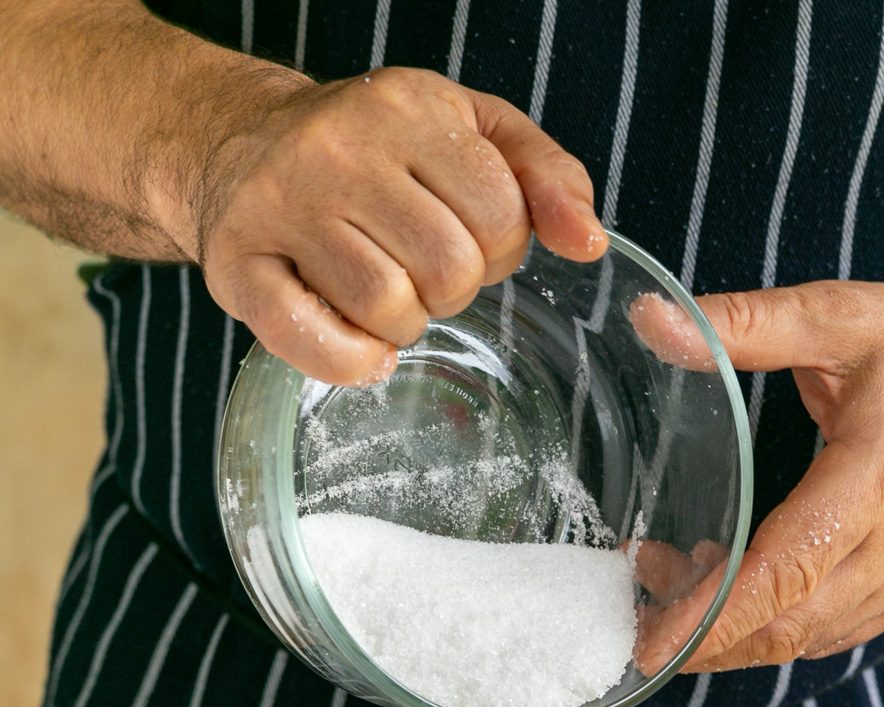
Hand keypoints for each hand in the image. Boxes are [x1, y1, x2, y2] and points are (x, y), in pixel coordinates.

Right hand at [179, 67, 605, 384]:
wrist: (236, 141)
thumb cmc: (370, 150)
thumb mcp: (467, 130)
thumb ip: (543, 176)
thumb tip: (589, 243)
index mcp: (407, 110)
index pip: (501, 216)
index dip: (497, 250)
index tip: (464, 239)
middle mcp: (338, 150)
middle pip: (447, 268)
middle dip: (449, 290)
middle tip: (420, 273)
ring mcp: (281, 206)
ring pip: (387, 307)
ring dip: (401, 325)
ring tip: (383, 296)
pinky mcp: (238, 265)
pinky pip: (314, 340)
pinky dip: (351, 361)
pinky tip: (360, 347)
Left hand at [636, 272, 883, 674]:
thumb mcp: (841, 316)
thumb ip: (741, 326)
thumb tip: (650, 322)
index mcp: (877, 479)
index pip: (781, 577)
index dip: (708, 619)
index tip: (648, 643)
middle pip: (785, 628)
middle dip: (702, 635)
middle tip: (634, 607)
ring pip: (806, 640)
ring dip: (734, 629)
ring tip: (675, 581)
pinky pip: (835, 631)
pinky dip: (779, 624)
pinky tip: (738, 587)